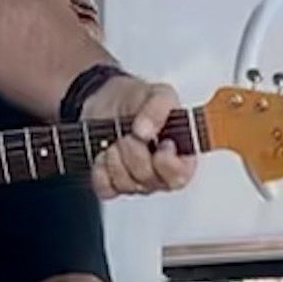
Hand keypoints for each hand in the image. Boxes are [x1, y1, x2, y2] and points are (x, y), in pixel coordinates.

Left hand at [81, 73, 194, 199]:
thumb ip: (159, 107)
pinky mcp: (112, 185)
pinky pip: (106, 188)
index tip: (161, 144)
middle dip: (136, 153)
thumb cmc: (138, 101)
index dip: (169, 165)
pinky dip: (101, 169)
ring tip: (117, 139)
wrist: (107, 102)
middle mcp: (159, 173)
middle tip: (131, 133)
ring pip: (126, 184)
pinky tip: (105, 153)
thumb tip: (146, 130)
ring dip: (117, 158)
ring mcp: (136, 182)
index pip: (181, 175)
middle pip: (149, 180)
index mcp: (179, 153)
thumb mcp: (157, 93)